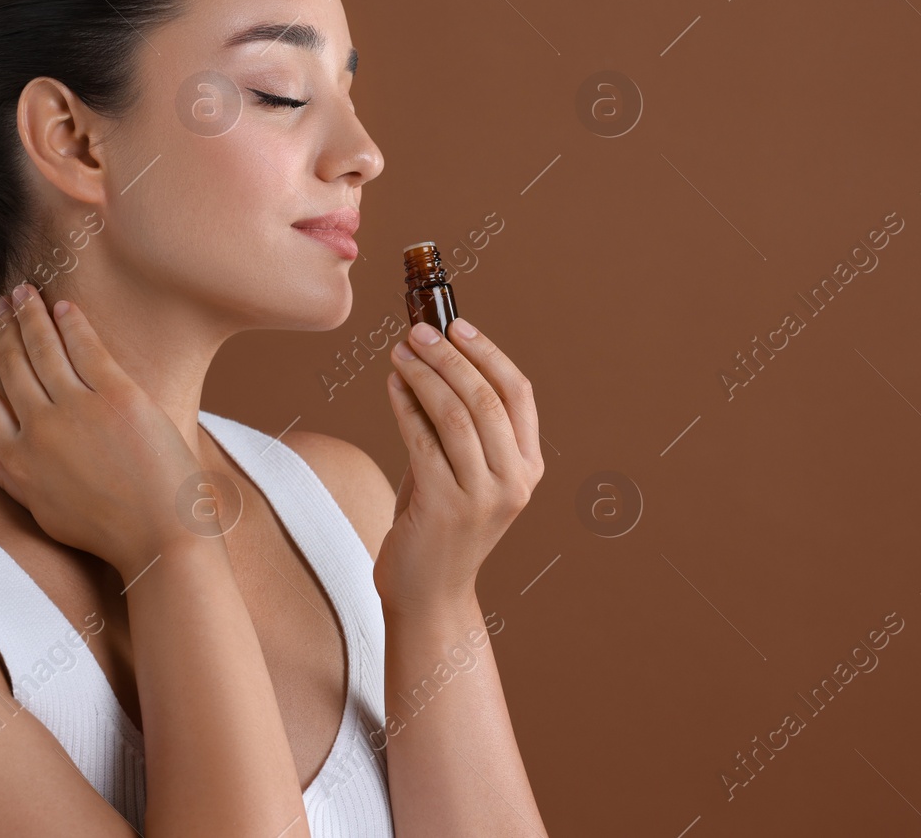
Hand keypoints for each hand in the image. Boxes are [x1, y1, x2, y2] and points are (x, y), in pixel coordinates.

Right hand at [0, 282, 210, 574]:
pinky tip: (63, 307)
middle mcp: (40, 431)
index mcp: (17, 460)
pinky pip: (87, 349)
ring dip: (30, 316)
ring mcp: (78, 411)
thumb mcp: (41, 508)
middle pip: (11, 366)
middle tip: (1, 302)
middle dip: (2, 329)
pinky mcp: (118, 397)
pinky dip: (71, 324)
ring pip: (43, 350)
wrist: (162, 536)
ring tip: (25, 292)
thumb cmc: (106, 529)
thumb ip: (2, 472)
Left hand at [377, 317, 543, 619]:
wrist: (429, 594)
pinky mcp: (444, 506)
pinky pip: (422, 440)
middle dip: (450, 356)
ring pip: (454, 414)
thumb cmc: (441, 524)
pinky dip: (404, 405)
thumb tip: (433, 360)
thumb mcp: (464, 472)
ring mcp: (483, 496)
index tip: (458, 326)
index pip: (519, 394)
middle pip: (486, 398)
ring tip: (400, 351)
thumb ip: (460, 427)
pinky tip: (392, 385)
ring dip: (424, 375)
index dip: (489, 353)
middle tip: (418, 331)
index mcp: (529, 468)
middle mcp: (514, 481)